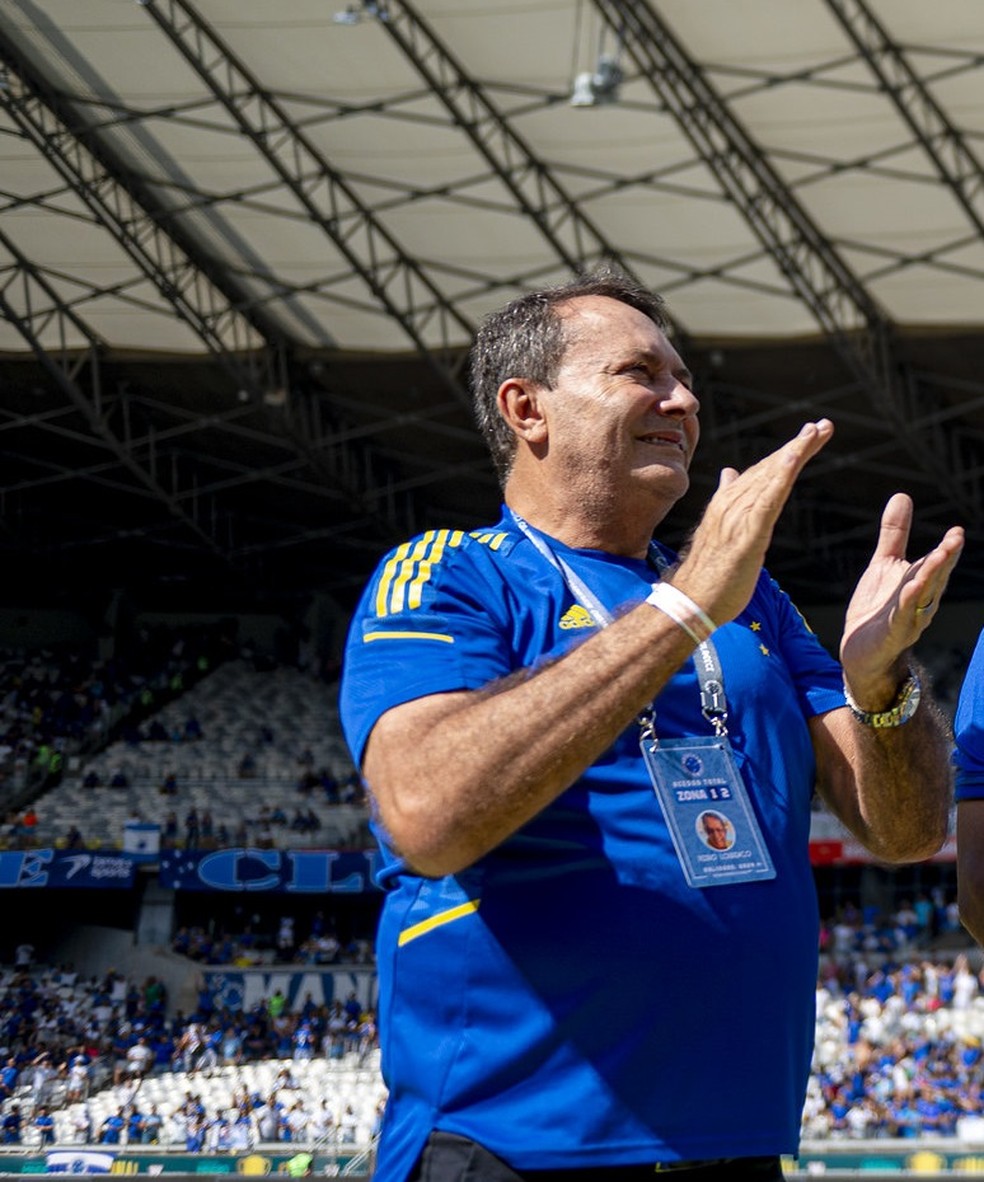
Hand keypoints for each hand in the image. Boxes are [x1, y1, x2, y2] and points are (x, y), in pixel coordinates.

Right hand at [672, 419, 833, 624]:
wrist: (690, 603)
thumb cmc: (706, 576)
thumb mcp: (718, 534)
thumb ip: (726, 502)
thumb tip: (729, 473)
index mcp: (726, 504)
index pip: (760, 472)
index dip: (785, 454)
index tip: (809, 436)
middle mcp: (731, 504)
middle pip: (770, 468)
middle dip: (798, 445)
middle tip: (824, 425)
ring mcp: (738, 517)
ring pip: (771, 477)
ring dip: (795, 452)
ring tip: (817, 432)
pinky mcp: (748, 534)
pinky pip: (768, 498)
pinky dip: (782, 474)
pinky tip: (796, 457)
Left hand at [840, 493, 963, 707]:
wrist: (862, 652)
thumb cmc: (877, 607)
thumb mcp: (884, 565)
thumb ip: (895, 534)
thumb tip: (902, 495)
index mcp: (921, 582)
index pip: (937, 564)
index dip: (948, 549)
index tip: (957, 531)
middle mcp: (920, 601)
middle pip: (936, 578)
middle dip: (946, 559)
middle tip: (955, 539)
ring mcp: (907, 618)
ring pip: (923, 596)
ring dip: (932, 577)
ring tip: (940, 557)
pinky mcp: (890, 633)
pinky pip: (901, 617)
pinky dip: (907, 604)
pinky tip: (911, 589)